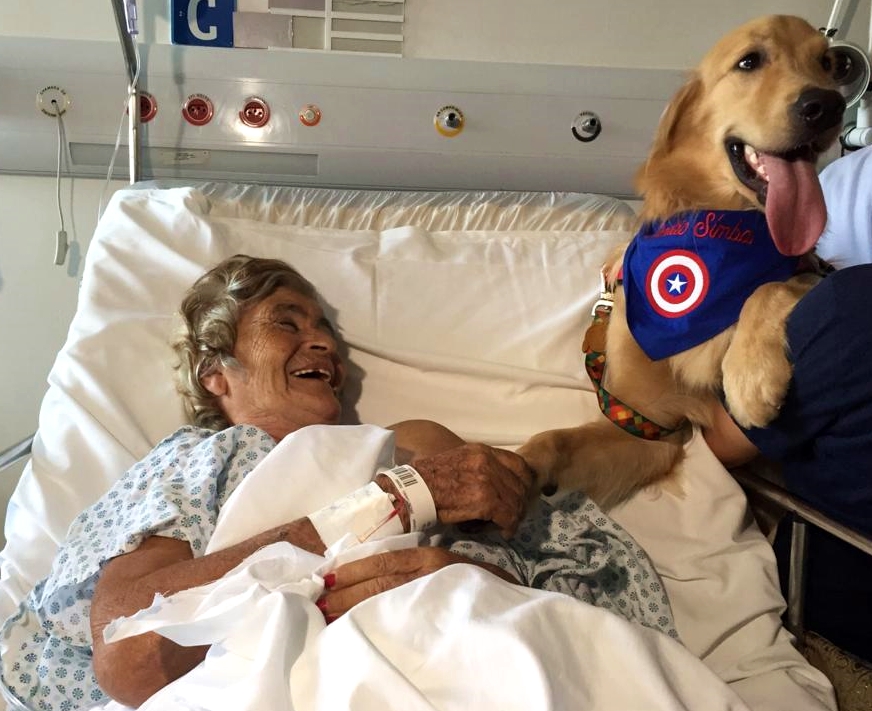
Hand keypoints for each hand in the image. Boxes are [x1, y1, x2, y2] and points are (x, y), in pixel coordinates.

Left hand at [317, 547, 515, 619]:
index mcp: (429, 558)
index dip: (352, 568)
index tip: (325, 576)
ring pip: (380, 600)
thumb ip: (423, 569)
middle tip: (314, 600)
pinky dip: (371, 624)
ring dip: (349, 608)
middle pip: (375, 581)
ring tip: (324, 615)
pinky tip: (353, 630)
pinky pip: (396, 623)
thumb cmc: (484, 588)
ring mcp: (431, 596)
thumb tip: (384, 574)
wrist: (519, 608)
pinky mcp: (436, 618)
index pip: (382, 561)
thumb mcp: (454, 570)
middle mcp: (427, 573)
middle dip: (342, 592)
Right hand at [411, 443, 533, 537]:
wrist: (413, 491)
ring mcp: (488, 480)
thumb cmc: (428, 480)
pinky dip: (508, 526)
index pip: (518, 464)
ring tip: (506, 525)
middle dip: (519, 502)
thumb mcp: (458, 462)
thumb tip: (495, 482)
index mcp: (481, 451)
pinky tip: (503, 531)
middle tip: (513, 515)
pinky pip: (508, 516)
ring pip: (516, 502)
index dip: (523, 482)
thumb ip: (479, 467)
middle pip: (520, 485)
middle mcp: (488, 462)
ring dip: (514, 517)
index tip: (520, 494)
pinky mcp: (485, 500)